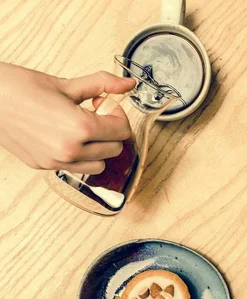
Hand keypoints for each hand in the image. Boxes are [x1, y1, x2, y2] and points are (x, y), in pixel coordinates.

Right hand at [0, 63, 133, 173]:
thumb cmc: (20, 87)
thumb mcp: (66, 84)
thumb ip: (102, 84)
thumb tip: (128, 84)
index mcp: (80, 128)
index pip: (121, 131)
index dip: (118, 116)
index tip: (107, 106)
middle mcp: (71, 150)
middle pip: (115, 149)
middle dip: (111, 132)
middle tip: (95, 115)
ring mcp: (58, 162)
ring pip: (100, 165)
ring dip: (99, 148)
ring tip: (83, 130)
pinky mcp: (46, 167)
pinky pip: (77, 169)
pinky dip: (80, 157)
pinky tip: (68, 138)